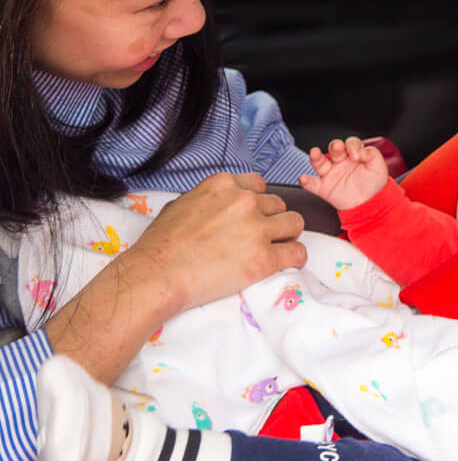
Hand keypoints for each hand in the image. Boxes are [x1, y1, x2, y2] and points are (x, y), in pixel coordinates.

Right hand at [124, 172, 306, 312]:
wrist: (156, 275)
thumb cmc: (160, 245)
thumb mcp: (182, 203)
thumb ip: (208, 199)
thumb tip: (217, 206)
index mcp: (224, 184)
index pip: (259, 185)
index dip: (257, 203)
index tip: (252, 216)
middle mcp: (244, 201)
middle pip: (278, 205)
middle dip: (271, 220)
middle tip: (259, 238)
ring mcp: (256, 229)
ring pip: (295, 223)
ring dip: (287, 236)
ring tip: (277, 248)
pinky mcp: (264, 258)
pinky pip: (298, 252)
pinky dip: (296, 257)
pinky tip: (288, 262)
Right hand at [299, 136, 387, 210]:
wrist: (369, 203)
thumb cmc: (373, 183)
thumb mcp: (379, 167)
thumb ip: (374, 155)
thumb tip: (364, 150)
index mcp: (353, 153)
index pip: (351, 143)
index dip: (353, 146)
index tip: (358, 156)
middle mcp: (340, 160)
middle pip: (334, 148)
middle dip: (335, 146)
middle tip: (338, 147)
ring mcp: (330, 173)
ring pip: (320, 162)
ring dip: (316, 157)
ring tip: (314, 153)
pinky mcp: (324, 187)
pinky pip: (313, 184)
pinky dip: (306, 181)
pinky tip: (303, 178)